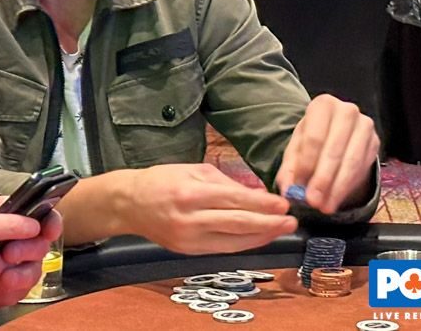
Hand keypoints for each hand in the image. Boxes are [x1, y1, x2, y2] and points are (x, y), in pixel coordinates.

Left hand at [0, 185, 61, 307]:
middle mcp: (29, 243)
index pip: (49, 220)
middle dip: (29, 250)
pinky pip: (16, 293)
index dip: (53, 225)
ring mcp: (22, 267)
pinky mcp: (10, 289)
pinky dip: (7, 292)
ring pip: (33, 274)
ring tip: (5, 276)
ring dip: (21, 275)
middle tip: (9, 252)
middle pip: (42, 248)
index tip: (47, 230)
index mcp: (25, 218)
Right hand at [120, 163, 296, 254]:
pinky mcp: (187, 250)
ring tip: (281, 230)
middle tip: (291, 221)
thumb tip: (257, 193)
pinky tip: (258, 238)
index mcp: (192, 192)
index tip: (283, 204)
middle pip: (238, 223)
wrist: (129, 203)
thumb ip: (226, 182)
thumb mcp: (193, 170)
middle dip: (268, 223)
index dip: (263, 204)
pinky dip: (243, 244)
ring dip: (261, 237)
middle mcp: (190, 217)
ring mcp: (188, 237)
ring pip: (233, 241)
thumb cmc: (161, 180)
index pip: (235, 200)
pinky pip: (222, 249)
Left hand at [275, 94, 378, 213]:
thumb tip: (289, 190)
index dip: (307, 165)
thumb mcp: (296, 150)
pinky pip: (362, 168)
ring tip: (325, 206)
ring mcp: (365, 125)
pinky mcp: (375, 142)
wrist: (336, 133)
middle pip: (334, 150)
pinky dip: (348, 187)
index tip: (300, 188)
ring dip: (337, 188)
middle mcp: (347, 111)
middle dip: (323, 180)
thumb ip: (290, 170)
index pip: (314, 138)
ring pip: (351, 162)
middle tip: (313, 202)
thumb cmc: (313, 140)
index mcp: (322, 105)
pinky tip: (336, 199)